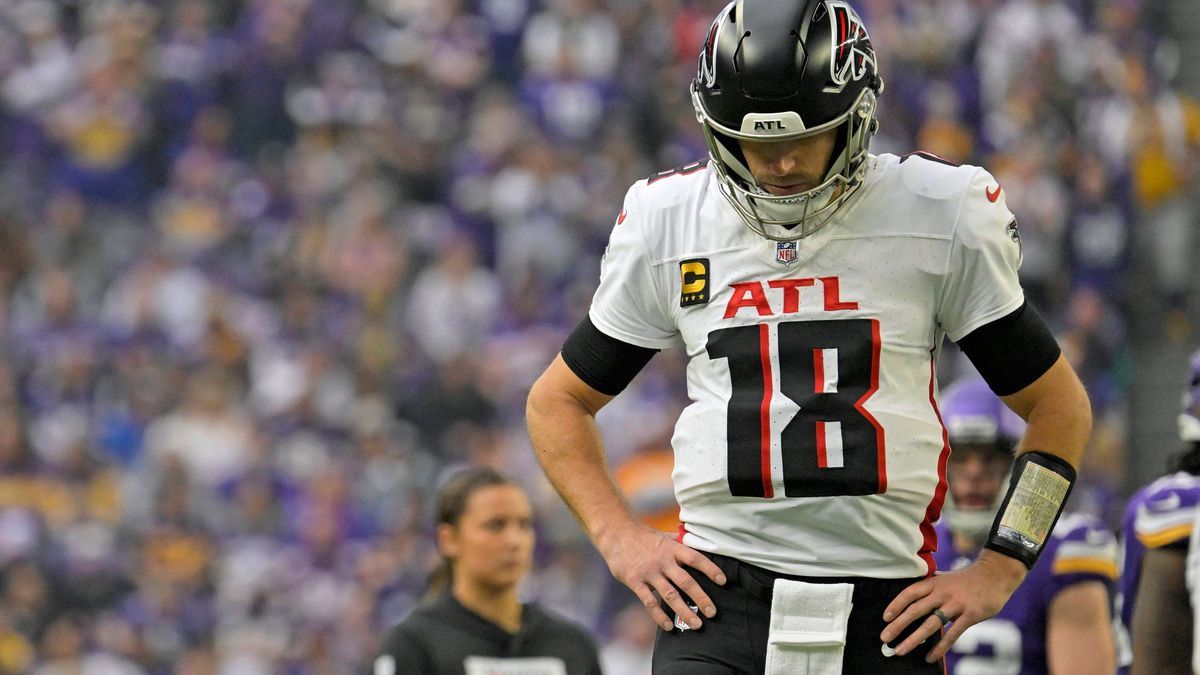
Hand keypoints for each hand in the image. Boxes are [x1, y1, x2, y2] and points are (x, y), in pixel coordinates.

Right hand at [596, 522, 726, 631]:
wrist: (615, 534)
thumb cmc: (643, 536)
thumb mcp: (663, 536)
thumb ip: (680, 542)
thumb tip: (700, 543)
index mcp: (672, 548)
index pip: (696, 559)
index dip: (710, 569)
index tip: (723, 581)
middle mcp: (663, 561)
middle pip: (686, 581)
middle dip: (701, 598)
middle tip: (713, 613)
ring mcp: (649, 572)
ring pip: (670, 595)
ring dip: (684, 611)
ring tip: (696, 624)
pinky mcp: (635, 582)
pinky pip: (649, 602)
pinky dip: (660, 616)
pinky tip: (669, 626)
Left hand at [880, 550, 1026, 662]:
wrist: (995, 575)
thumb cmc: (967, 580)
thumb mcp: (945, 579)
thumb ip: (931, 589)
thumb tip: (912, 601)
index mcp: (934, 582)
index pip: (910, 593)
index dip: (896, 605)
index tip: (885, 618)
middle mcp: (942, 592)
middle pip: (915, 610)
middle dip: (898, 625)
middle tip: (885, 638)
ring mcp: (956, 604)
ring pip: (931, 624)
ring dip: (914, 639)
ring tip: (900, 650)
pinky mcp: (970, 615)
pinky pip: (952, 634)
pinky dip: (940, 647)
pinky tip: (930, 657)